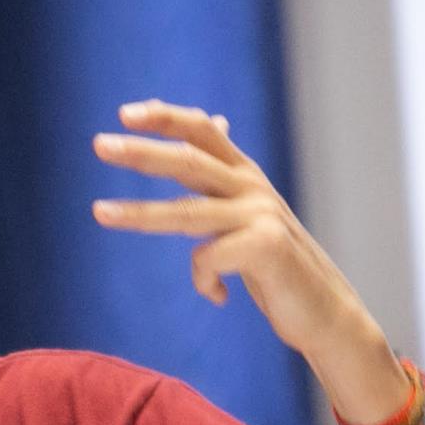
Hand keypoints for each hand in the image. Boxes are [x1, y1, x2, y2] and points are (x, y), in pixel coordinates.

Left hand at [92, 99, 405, 423]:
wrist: (325, 312)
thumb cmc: (277, 263)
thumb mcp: (251, 209)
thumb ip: (224, 172)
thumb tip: (216, 120)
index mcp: (245, 174)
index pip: (203, 131)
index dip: (166, 118)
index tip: (125, 113)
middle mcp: (252, 187)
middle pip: (189, 160)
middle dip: (142, 151)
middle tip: (99, 144)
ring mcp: (261, 215)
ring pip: (187, 211)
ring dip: (139, 213)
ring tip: (99, 212)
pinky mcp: (266, 246)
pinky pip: (207, 260)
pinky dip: (204, 281)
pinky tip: (220, 296)